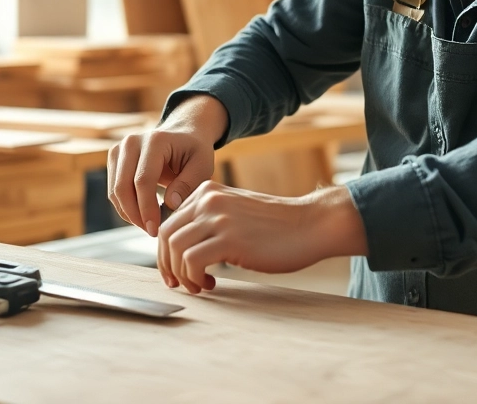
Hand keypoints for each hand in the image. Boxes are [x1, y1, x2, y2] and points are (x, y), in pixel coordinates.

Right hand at [106, 95, 226, 235]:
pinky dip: (126, 207)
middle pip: (122, 186)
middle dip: (135, 215)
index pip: (143, 180)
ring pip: (115, 191)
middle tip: (151, 232)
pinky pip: (114, 191)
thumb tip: (170, 205)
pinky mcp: (114, 160)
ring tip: (150, 225)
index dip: (146, 208)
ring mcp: (118, 150)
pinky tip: (143, 215)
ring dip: (129, 214)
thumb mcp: (203, 165)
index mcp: (155, 140)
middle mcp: (131, 142)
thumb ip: (189, 184)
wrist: (182, 133)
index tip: (155, 229)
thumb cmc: (194, 150)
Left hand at [156, 182, 368, 293]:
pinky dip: (194, 278)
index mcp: (208, 192)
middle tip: (180, 283)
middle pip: (166, 235)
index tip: (177, 270)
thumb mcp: (236, 212)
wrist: (310, 225)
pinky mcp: (229, 239)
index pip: (169, 222)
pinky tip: (211, 283)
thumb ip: (210, 221)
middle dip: (168, 265)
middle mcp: (209, 200)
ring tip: (199, 285)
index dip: (167, 251)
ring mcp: (219, 218)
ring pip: (175, 248)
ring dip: (181, 274)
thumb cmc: (277, 226)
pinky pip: (192, 261)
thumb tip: (182, 248)